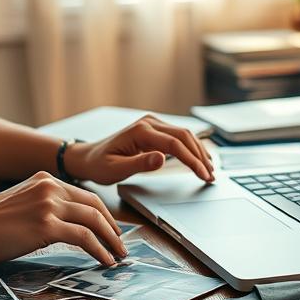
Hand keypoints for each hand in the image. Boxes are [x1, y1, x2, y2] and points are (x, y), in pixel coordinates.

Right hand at [0, 172, 126, 266]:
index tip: (111, 230)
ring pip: (94, 220)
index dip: (103, 215)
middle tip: (121, 245)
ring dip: (111, 240)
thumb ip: (43, 204)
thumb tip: (64, 222)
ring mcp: (49, 205)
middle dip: (112, 227)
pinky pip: (84, 237)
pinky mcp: (46, 225)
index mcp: (45, 179)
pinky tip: (105, 261)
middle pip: (95, 206)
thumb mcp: (20, 202)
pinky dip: (99, 250)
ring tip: (118, 256)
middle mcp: (50, 187)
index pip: (84, 196)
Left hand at [67, 114, 214, 183]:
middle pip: (184, 136)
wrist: (89, 157)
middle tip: (211, 176)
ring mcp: (153, 124)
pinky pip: (178, 137)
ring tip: (210, 171)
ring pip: (184, 135)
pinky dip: (192, 149)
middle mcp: (149, 123)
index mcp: (140, 131)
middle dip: (200, 156)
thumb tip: (162, 159)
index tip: (203, 175)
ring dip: (199, 152)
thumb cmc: (100, 165)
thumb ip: (139, 164)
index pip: (174, 144)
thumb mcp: (116, 170)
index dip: (192, 160)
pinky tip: (200, 160)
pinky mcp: (155, 130)